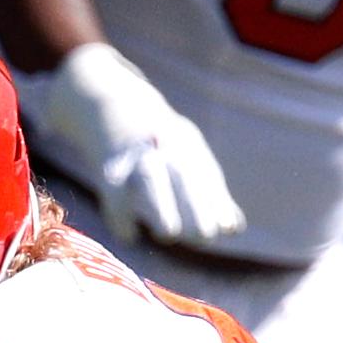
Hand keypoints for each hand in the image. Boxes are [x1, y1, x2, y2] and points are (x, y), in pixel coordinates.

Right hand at [28, 44, 244, 246]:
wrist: (112, 106)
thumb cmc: (158, 143)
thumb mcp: (187, 156)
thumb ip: (210, 192)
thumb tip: (235, 228)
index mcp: (186, 145)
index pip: (205, 174)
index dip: (217, 202)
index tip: (229, 230)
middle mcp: (163, 147)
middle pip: (182, 174)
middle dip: (196, 203)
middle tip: (207, 235)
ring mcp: (135, 154)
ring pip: (149, 178)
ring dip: (160, 206)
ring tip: (168, 234)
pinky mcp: (107, 165)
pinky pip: (113, 190)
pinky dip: (119, 214)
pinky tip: (129, 236)